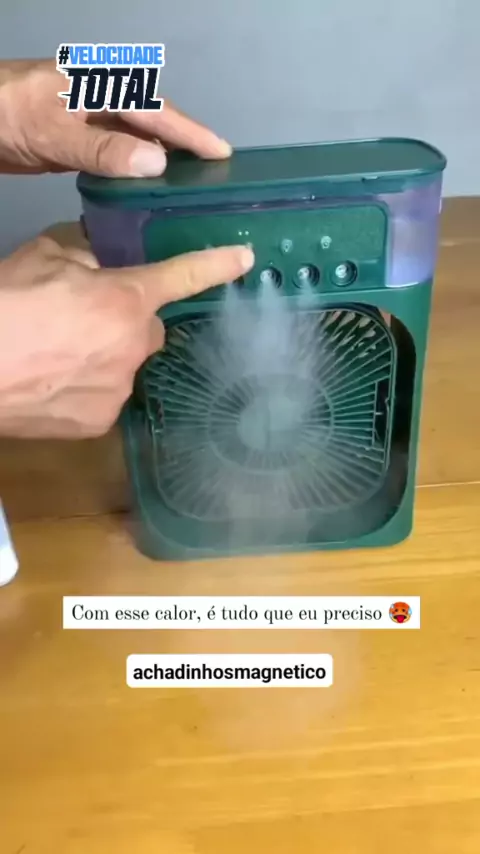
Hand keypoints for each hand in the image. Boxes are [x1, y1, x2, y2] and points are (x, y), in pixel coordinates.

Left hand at [0, 59, 230, 176]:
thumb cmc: (7, 114)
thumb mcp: (54, 132)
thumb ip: (103, 148)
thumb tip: (157, 164)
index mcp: (100, 85)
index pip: (156, 110)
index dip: (190, 132)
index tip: (221, 153)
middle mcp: (100, 99)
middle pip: (152, 121)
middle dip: (183, 144)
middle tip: (214, 173)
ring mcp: (87, 120)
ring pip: (135, 139)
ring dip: (161, 159)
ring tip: (189, 184)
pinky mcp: (74, 141)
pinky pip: (116, 153)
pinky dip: (134, 169)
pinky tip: (146, 188)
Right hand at [0, 235, 253, 438]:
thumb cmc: (6, 308)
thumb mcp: (43, 260)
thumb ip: (84, 260)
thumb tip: (99, 266)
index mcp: (125, 300)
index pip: (182, 276)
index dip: (217, 265)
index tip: (246, 259)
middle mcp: (134, 347)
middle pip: (146, 328)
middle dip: (125, 320)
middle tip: (82, 318)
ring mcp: (119, 389)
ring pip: (125, 364)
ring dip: (104, 355)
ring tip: (57, 354)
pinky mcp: (99, 423)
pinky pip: (106, 396)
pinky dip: (88, 388)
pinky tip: (56, 382)